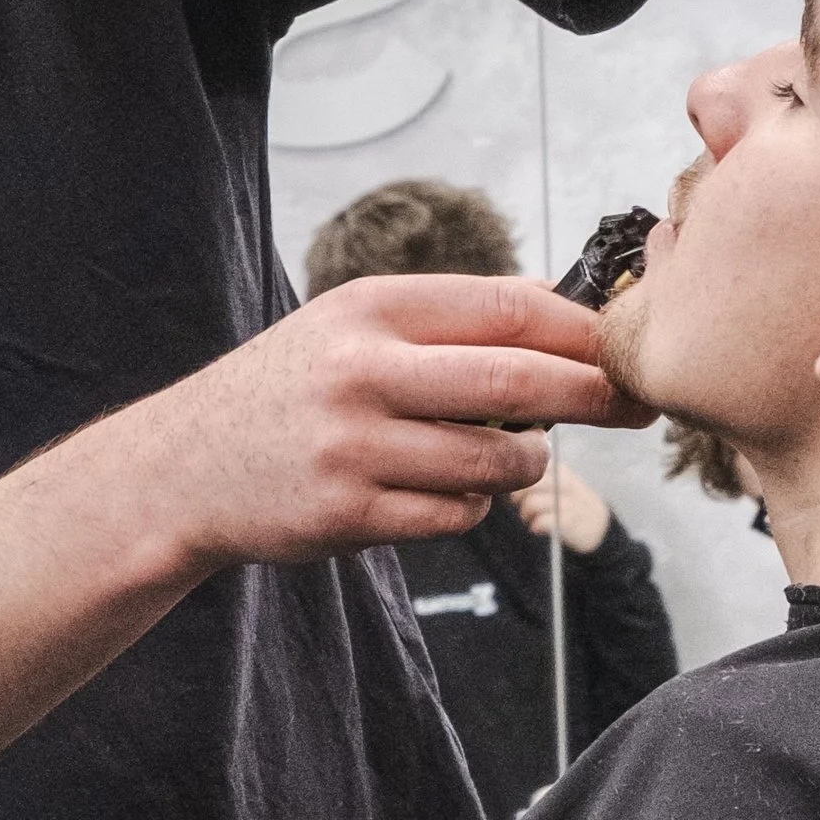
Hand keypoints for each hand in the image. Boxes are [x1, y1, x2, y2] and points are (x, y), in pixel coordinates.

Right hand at [127, 275, 654, 571]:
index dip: (580, 330)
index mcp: (370, 308)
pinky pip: (457, 514)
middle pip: (519, 380)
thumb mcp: (349, 325)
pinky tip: (441, 491)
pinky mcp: (349, 513)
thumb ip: (444, 316)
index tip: (625, 345)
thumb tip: (557, 304)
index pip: (507, 307)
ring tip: (509, 455)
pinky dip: (472, 505)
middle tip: (636, 404)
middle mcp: (363, 370)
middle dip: (593, 394)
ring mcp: (355, 446)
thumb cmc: (286, 389)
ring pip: (497, 459)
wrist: (183, 467)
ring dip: (525, 462)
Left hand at [511, 459, 611, 553]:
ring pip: (531, 504)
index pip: (528, 466)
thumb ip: (537, 476)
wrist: (598, 524)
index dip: (516, 478)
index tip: (516, 488)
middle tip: (518, 504)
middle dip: (517, 496)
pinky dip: (535, 526)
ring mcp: (567, 501)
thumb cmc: (569, 501)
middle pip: (527, 483)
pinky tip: (536, 528)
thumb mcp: (558, 481)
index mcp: (558, 469)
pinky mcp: (568, 522)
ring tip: (528, 518)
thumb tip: (506, 478)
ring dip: (525, 514)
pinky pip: (541, 522)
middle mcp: (563, 482)